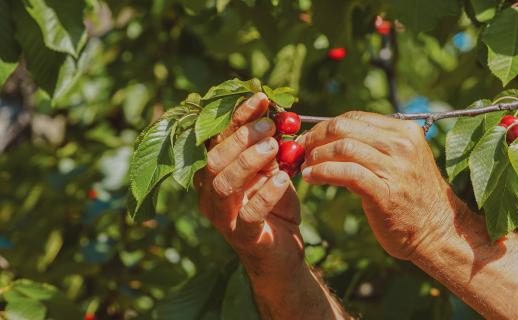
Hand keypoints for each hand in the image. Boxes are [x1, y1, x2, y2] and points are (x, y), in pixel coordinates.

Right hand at [196, 92, 303, 279]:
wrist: (283, 252)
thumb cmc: (275, 207)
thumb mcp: (272, 172)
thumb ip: (269, 148)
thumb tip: (278, 115)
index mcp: (214, 173)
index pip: (218, 139)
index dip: (238, 117)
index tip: (261, 99)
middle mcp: (211, 194)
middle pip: (214, 159)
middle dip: (242, 138)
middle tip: (270, 126)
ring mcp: (224, 217)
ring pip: (224, 184)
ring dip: (249, 160)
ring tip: (275, 147)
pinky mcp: (244, 236)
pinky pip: (250, 214)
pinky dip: (266, 194)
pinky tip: (283, 179)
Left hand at [300, 111, 452, 259]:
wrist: (439, 231)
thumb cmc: (414, 197)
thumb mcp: (401, 161)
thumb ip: (373, 147)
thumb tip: (329, 139)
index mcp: (405, 132)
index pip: (355, 117)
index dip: (325, 126)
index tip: (309, 138)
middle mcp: (402, 145)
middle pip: (345, 127)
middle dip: (316, 136)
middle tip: (301, 151)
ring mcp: (396, 168)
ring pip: (343, 147)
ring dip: (316, 155)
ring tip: (306, 167)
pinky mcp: (385, 192)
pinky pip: (347, 173)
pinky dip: (323, 172)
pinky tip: (312, 178)